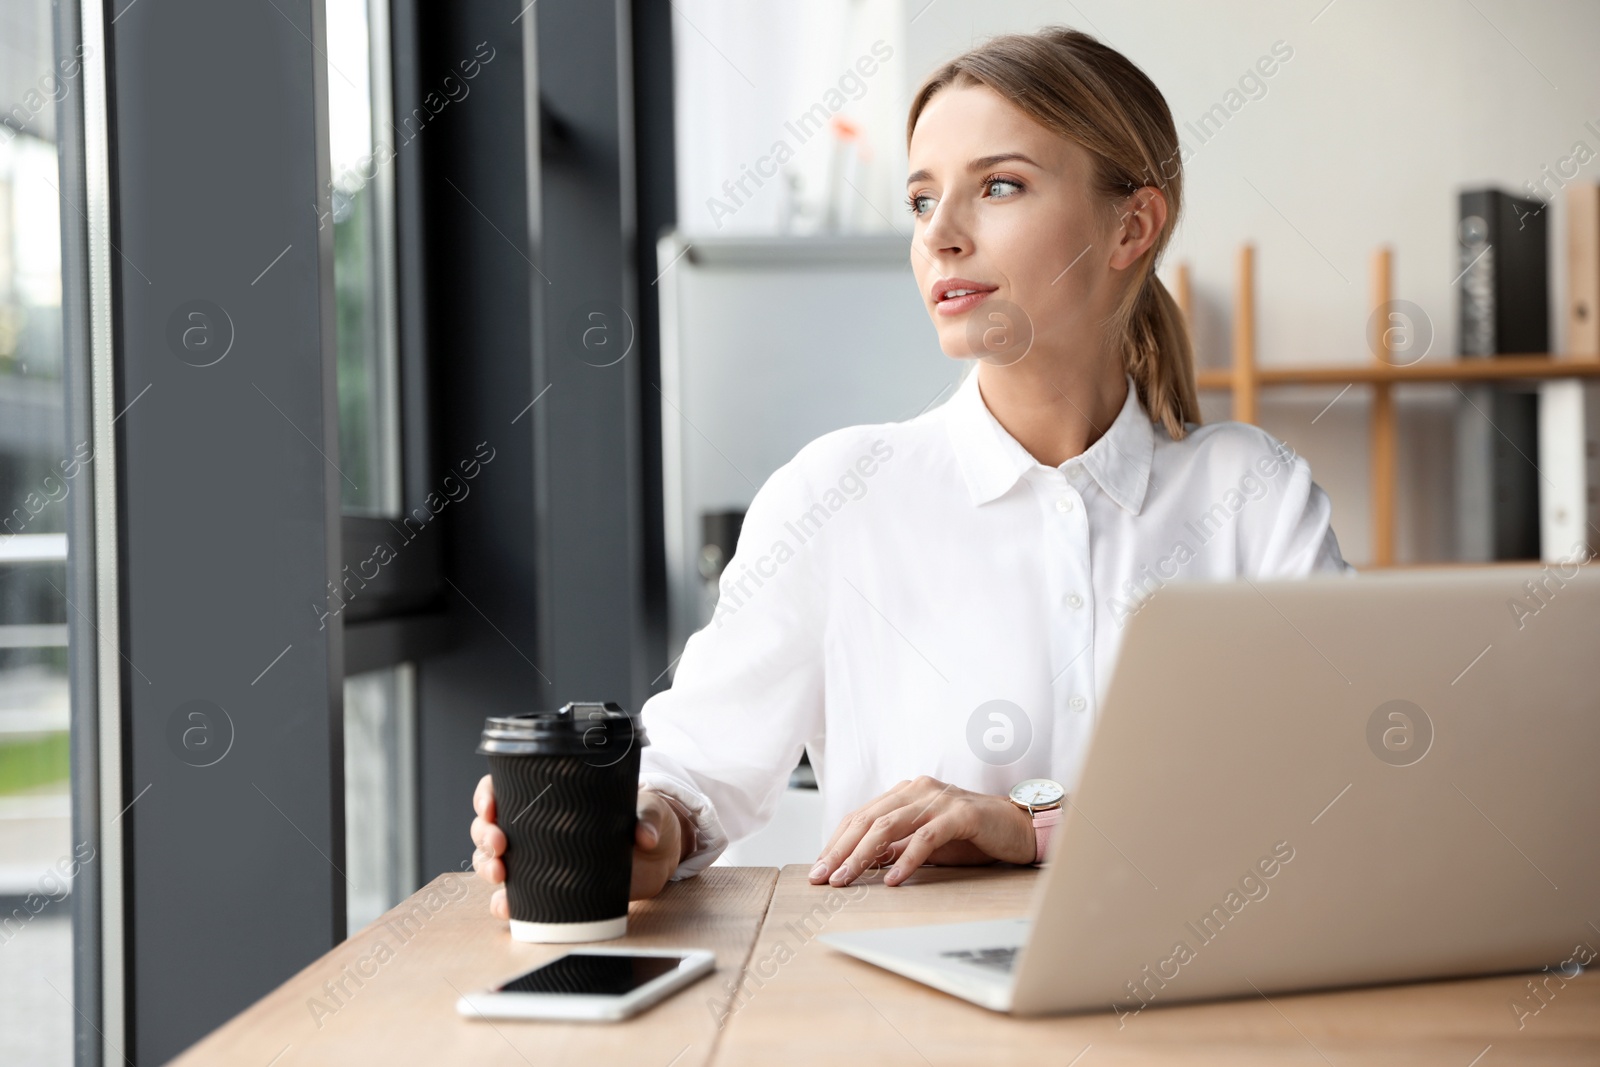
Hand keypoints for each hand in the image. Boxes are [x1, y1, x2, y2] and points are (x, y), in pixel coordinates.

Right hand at [471, 776, 694, 916]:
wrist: (658, 857)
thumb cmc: (645, 819)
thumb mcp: (649, 810)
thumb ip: (647, 819)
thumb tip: (644, 836)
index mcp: (551, 796)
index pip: (503, 788)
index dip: (486, 796)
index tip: (490, 807)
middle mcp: (535, 826)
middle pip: (489, 826)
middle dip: (484, 834)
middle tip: (499, 844)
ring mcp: (538, 858)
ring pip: (493, 860)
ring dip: (486, 866)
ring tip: (500, 872)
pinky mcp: (548, 887)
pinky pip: (516, 896)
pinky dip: (505, 902)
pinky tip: (505, 906)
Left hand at [809, 775, 1035, 887]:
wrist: (1017, 827)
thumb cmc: (970, 835)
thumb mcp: (925, 842)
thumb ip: (895, 847)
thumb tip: (859, 865)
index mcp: (906, 793)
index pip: (860, 816)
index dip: (836, 842)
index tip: (819, 869)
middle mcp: (918, 790)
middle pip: (867, 820)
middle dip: (840, 851)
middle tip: (822, 878)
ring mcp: (938, 799)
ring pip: (889, 826)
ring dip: (862, 856)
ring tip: (846, 880)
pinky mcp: (960, 815)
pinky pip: (925, 837)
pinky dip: (906, 860)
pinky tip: (892, 880)